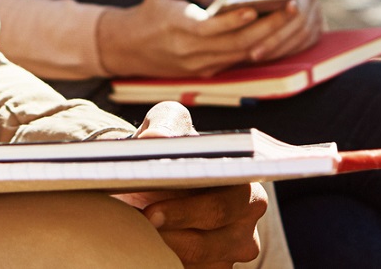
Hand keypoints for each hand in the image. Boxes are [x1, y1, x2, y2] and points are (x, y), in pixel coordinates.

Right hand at [98, 0, 297, 77]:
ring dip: (268, 38)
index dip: (234, 21)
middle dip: (266, 27)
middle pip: (235, 43)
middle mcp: (190, 51)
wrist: (129, 47)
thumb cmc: (150, 9)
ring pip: (240, 54)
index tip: (255, 9)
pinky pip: (236, 60)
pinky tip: (275, 31)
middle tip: (291, 9)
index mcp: (177, 27)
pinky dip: (256, 46)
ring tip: (289, 17)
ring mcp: (199, 66)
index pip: (210, 28)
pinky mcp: (205, 73)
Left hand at [116, 102, 266, 268]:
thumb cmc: (173, 152)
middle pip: (208, 243)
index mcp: (246, 188)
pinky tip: (144, 249)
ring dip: (162, 251)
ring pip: (195, 263)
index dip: (187, 211)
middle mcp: (245, 225)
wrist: (161, 177)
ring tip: (134, 236)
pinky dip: (163, 262)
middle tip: (136, 226)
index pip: (224, 205)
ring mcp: (230, 253)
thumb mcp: (170, 126)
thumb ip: (166, 125)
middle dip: (169, 236)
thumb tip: (154, 138)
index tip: (151, 212)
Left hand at [225, 0, 324, 62]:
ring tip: (256, 58)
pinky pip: (305, 43)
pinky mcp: (317, 27)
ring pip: (303, 33)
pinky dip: (286, 51)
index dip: (281, 11)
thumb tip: (249, 5)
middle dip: (275, 38)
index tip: (265, 24)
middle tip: (253, 53)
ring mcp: (316, 9)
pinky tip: (268, 57)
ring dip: (279, 48)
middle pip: (299, 17)